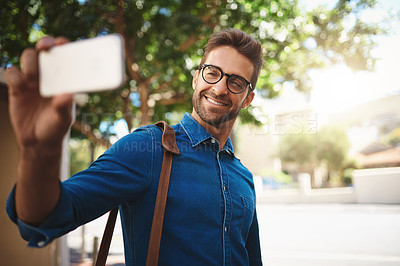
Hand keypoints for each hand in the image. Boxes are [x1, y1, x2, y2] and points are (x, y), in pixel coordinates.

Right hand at [5, 36, 73, 152]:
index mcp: (64, 79)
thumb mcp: (63, 119)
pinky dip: (15, 76)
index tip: (62, 43)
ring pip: (28, 58)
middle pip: (44, 50)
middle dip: (45, 44)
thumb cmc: (56, 128)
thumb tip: (67, 94)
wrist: (37, 142)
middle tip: (45, 47)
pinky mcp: (17, 88)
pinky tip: (20, 88)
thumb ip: (64, 106)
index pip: (64, 56)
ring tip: (34, 78)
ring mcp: (32, 81)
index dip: (63, 45)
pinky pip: (12, 72)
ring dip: (30, 63)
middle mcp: (49, 76)